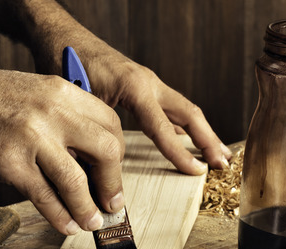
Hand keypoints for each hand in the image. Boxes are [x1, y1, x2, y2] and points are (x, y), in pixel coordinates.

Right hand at [0, 63, 125, 234]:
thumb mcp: (29, 92)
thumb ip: (57, 117)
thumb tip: (79, 157)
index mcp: (60, 91)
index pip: (110, 122)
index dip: (116, 153)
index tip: (111, 173)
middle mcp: (52, 112)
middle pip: (106, 150)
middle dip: (113, 183)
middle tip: (111, 203)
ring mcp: (31, 138)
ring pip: (77, 180)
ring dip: (89, 208)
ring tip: (92, 223)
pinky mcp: (8, 163)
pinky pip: (44, 196)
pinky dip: (60, 216)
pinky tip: (65, 225)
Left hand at [29, 21, 231, 172]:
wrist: (63, 38)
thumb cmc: (67, 64)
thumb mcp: (78, 99)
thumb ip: (94, 127)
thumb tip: (101, 165)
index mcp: (135, 87)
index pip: (164, 127)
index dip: (180, 153)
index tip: (196, 172)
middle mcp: (148, 82)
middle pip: (189, 114)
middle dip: (208, 140)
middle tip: (222, 164)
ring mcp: (146, 82)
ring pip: (183, 109)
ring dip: (201, 132)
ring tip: (216, 154)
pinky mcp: (140, 86)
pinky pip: (168, 107)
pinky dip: (180, 124)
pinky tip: (184, 138)